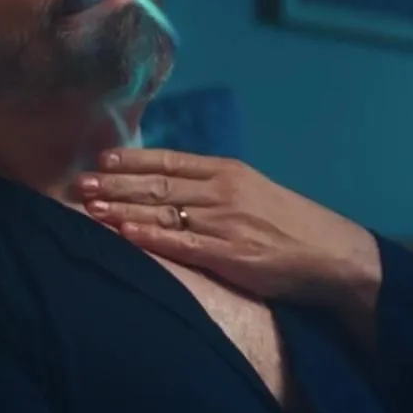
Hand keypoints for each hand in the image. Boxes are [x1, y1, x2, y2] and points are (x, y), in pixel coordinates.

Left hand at [76, 148, 381, 314]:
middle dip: (115, 184)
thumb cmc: (292, 225)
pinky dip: (148, 236)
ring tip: (88, 208)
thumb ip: (216, 188)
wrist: (332, 254)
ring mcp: (224, 221)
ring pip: (163, 211)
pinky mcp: (228, 253)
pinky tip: (123, 232)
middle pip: (158, 184)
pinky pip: (180, 242)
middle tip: (80, 183)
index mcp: (228, 171)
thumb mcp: (254, 192)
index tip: (102, 159)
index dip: (133, 160)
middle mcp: (223, 190)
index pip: (170, 161)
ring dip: (121, 208)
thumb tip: (173, 187)